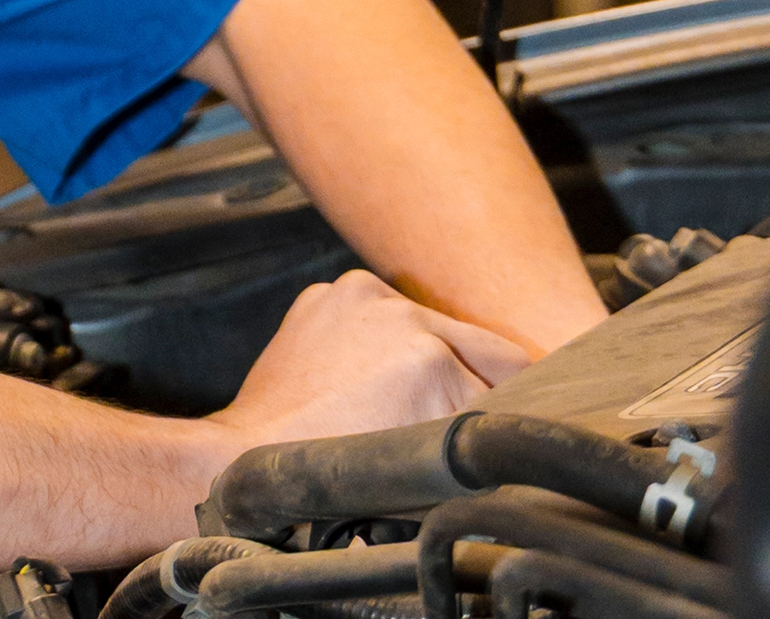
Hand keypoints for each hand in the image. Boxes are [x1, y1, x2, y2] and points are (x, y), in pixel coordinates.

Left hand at [206, 270, 530, 445]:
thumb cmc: (333, 478)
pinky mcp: (332, 292)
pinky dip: (389, 340)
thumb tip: (523, 428)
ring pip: (436, 328)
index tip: (512, 421)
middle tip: (468, 416)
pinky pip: (386, 314)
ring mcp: (362, 296)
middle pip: (481, 346)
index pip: (511, 377)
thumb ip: (478, 439)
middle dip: (482, 382)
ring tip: (411, 400)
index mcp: (430, 363)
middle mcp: (400, 316)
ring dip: (435, 359)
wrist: (247, 458)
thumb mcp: (425, 471)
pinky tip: (372, 376)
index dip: (513, 406)